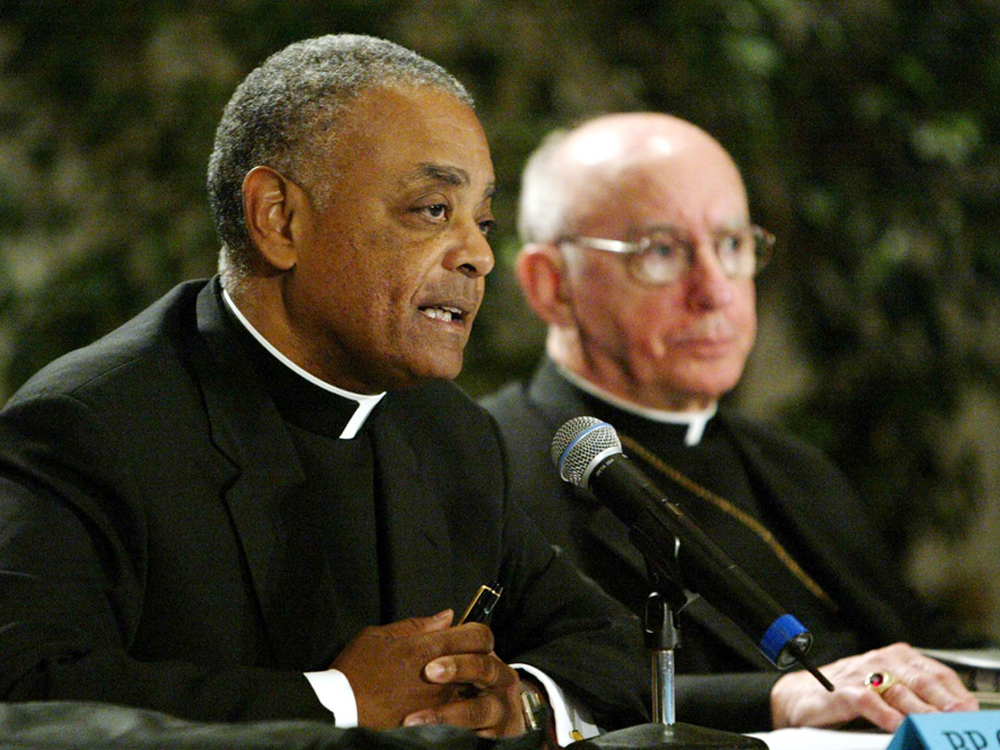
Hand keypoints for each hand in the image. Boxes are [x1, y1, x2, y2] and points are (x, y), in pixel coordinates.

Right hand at [332, 609, 495, 728]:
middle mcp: (440, 676)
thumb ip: (417, 625)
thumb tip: (448, 617)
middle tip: (467, 659)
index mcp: (427, 648)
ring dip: (470, 684)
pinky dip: (459, 708)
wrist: (338, 711)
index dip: (479, 633)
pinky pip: (459, 714)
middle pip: (483, 663)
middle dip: (480, 659)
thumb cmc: (355, 670)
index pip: (477, 635)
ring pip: (474, 690)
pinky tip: (447, 705)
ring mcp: (439, 703)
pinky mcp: (433, 723)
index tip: (470, 636)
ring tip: (456, 683)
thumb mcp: (378, 635)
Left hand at [401, 647, 525, 737]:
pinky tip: (432, 738)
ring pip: (480, 710)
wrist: (493, 728)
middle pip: (484, 667)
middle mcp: (500, 680)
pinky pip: (481, 739)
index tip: (430, 657)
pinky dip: (457, 738)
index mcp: (486, 657)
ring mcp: (501, 710)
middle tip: (428, 673)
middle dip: (458, 668)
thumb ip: (439, 638)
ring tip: (415, 720)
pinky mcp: (498, 737)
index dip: (459, 640)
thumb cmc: (464, 688)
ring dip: (448, 714)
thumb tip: (446, 616)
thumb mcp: (448, 660)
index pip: (480, 638)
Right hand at [771, 642, 978, 731]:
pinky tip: (898, 726)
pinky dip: (885, 714)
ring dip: (921, 712)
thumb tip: (951, 712)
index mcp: (894, 657)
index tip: (969, 709)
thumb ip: (913, 695)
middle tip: (959, 717)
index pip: (934, 671)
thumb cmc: (846, 692)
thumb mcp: (884, 687)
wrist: (800, 694)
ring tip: (936, 726)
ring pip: (899, 692)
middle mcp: (880, 661)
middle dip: (944, 701)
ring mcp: (860, 675)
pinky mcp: (842, 691)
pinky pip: (868, 701)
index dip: (954, 691)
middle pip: (920, 680)